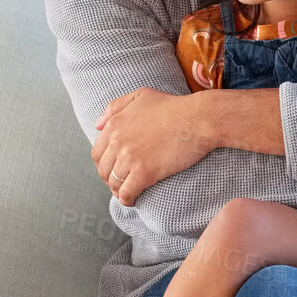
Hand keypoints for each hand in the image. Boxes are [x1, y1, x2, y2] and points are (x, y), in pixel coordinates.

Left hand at [93, 88, 212, 206]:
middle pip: (103, 169)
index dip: (104, 164)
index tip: (114, 169)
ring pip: (114, 182)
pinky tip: (133, 201)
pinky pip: (127, 192)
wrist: (200, 119)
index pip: (97, 152)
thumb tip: (96, 125)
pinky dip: (127, 200)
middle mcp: (117, 141)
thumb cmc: (176, 106)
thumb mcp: (141, 95)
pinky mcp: (145, 172)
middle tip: (120, 184)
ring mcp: (130, 158)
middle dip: (109, 179)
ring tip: (127, 194)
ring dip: (118, 191)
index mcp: (115, 124)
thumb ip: (115, 106)